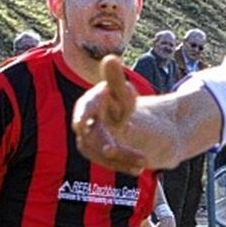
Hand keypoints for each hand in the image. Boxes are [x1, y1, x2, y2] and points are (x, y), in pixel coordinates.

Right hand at [72, 56, 146, 173]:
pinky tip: (140, 168)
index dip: (84, 114)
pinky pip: (109, 162)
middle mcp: (86, 123)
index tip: (82, 124)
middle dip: (100, 142)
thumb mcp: (124, 95)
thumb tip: (110, 58)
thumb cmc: (125, 105)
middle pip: (89, 134)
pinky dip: (123, 165)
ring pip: (100, 152)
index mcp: (91, 103)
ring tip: (143, 160)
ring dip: (119, 158)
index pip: (85, 107)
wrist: (138, 126)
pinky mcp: (103, 155)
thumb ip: (117, 81)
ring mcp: (93, 141)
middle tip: (111, 150)